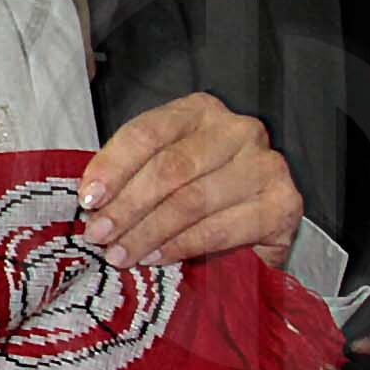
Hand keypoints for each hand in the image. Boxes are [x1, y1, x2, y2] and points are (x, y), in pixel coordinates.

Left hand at [78, 92, 305, 270]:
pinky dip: (182, 246)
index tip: (87, 198)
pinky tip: (156, 257)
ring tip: (119, 253)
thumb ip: (131, 177)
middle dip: (126, 206)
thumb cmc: (196, 191)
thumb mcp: (161, 172)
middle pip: (170, 168)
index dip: (112, 166)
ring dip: (148, 232)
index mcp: (199, 111)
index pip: (147, 133)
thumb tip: (89, 203)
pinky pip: (220, 229)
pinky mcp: (283, 205)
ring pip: (192, 201)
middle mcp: (238, 130)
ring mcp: (265, 166)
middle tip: (97, 235)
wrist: (258, 223)